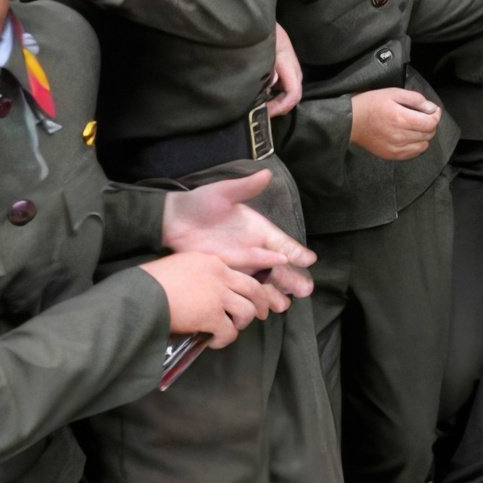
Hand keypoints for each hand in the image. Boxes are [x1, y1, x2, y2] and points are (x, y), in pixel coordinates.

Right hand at [140, 251, 277, 348]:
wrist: (138, 295)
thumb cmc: (148, 282)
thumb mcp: (177, 266)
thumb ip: (196, 274)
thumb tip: (201, 290)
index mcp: (211, 260)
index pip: (242, 268)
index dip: (251, 284)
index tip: (255, 293)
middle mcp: (219, 275)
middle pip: (254, 288)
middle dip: (261, 303)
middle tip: (261, 314)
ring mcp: (217, 295)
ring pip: (247, 311)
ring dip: (241, 323)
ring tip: (230, 329)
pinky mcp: (211, 315)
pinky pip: (229, 331)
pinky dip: (225, 339)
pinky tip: (214, 341)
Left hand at [162, 169, 315, 301]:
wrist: (173, 221)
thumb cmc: (200, 203)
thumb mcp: (223, 192)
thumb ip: (245, 187)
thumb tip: (266, 173)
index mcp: (259, 229)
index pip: (282, 242)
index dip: (296, 251)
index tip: (309, 260)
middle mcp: (255, 248)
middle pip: (279, 267)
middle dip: (293, 278)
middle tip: (306, 289)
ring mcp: (242, 264)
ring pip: (265, 281)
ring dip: (275, 293)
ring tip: (283, 306)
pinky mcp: (228, 274)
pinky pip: (246, 288)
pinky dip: (255, 298)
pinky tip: (262, 309)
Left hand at [267, 24, 301, 117]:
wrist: (259, 19)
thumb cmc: (260, 32)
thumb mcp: (260, 49)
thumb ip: (266, 67)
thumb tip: (272, 84)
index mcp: (288, 62)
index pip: (293, 93)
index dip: (280, 107)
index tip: (264, 112)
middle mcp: (293, 67)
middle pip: (294, 95)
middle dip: (279, 107)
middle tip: (260, 113)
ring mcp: (290, 67)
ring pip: (290, 91)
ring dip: (277, 100)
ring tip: (259, 104)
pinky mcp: (285, 66)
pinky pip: (285, 85)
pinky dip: (275, 93)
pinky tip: (261, 93)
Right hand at [350, 87, 440, 159]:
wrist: (350, 121)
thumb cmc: (370, 104)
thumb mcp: (393, 93)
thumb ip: (415, 99)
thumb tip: (431, 108)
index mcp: (401, 118)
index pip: (431, 123)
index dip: (436, 115)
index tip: (432, 110)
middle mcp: (400, 136)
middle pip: (429, 134)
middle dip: (430, 124)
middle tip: (422, 116)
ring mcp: (396, 148)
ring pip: (424, 144)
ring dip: (424, 135)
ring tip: (414, 126)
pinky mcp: (392, 155)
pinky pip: (414, 153)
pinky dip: (416, 145)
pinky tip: (409, 136)